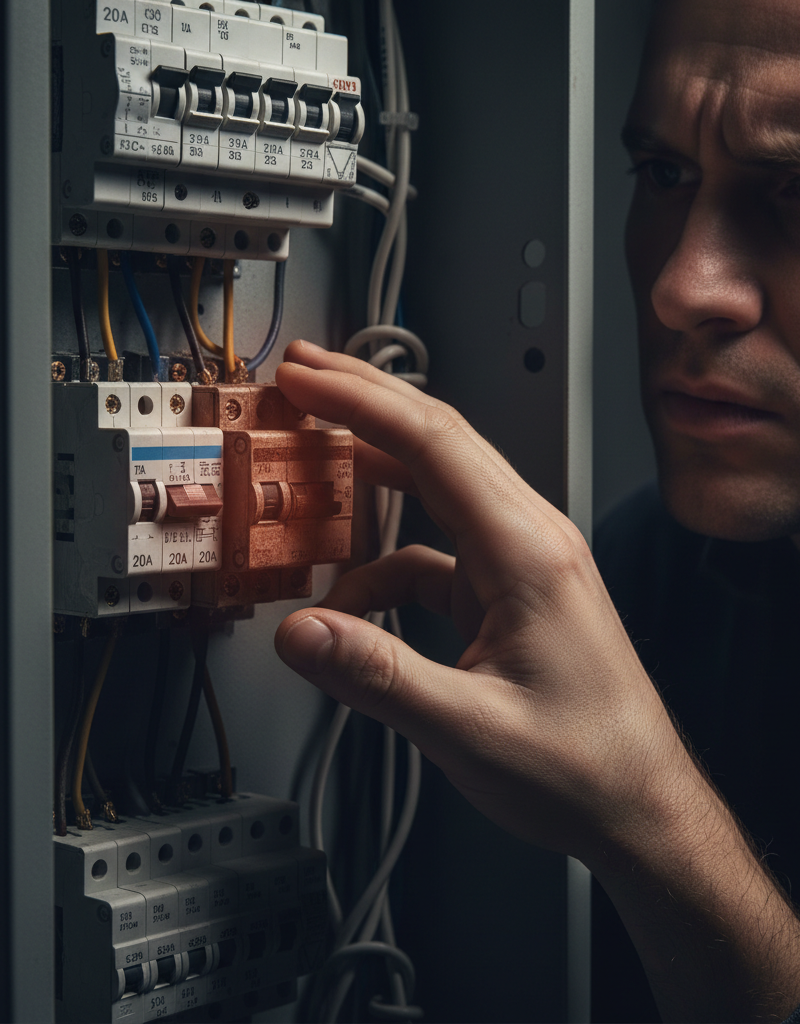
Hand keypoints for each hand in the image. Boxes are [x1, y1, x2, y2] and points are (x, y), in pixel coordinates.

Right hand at [273, 340, 692, 867]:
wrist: (638, 804)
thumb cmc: (584, 767)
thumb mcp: (469, 729)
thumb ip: (377, 677)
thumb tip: (301, 634)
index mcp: (527, 552)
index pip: (434, 444)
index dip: (361, 403)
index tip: (306, 379)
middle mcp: (529, 541)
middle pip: (438, 443)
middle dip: (364, 404)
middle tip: (302, 379)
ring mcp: (519, 564)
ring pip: (435, 492)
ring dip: (371, 476)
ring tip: (313, 465)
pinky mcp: (507, 593)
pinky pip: (433, 557)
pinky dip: (383, 568)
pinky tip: (350, 603)